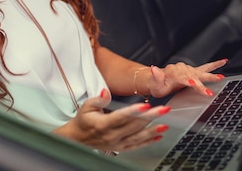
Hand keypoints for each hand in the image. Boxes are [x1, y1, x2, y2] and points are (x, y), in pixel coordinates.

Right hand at [53, 88, 170, 151]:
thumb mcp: (86, 106)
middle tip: (163, 109)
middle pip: (133, 126)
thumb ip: (98, 99)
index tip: (146, 105)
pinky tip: (158, 136)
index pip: (121, 117)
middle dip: (150, 117)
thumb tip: (105, 92)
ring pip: (137, 138)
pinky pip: (136, 146)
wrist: (78, 138)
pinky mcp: (120, 148)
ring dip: (152, 131)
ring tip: (164, 125)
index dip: (134, 111)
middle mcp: (111, 136)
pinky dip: (148, 141)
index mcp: (103, 125)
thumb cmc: (84, 120)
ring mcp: (117, 144)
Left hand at [147, 59, 227, 97]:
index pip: (182, 77)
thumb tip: (154, 68)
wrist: (158, 80)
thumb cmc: (156, 85)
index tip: (193, 83)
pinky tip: (224, 61)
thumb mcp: (154, 83)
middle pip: (193, 77)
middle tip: (208, 92)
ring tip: (221, 77)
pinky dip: (215, 65)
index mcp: (173, 72)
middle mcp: (182, 69)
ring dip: (211, 75)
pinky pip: (206, 67)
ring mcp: (188, 69)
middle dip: (201, 84)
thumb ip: (156, 76)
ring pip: (202, 72)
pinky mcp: (193, 71)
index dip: (188, 80)